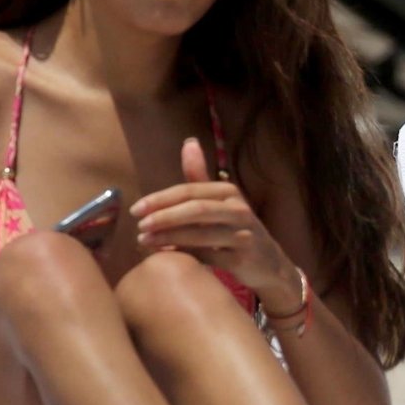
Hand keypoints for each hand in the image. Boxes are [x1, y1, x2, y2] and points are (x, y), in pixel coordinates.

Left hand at [130, 138, 297, 305]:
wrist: (268, 262)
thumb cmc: (235, 228)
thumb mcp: (220, 200)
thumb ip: (200, 175)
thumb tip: (189, 142)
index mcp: (229, 192)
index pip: (190, 190)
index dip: (161, 199)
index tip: (136, 209)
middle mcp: (239, 210)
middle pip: (196, 209)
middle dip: (164, 217)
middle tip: (139, 225)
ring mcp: (243, 235)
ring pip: (201, 234)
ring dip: (169, 237)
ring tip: (145, 241)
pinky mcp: (243, 259)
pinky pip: (209, 256)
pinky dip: (185, 255)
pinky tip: (166, 255)